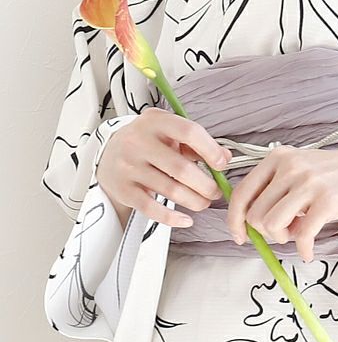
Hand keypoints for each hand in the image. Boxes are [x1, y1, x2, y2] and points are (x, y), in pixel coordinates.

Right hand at [95, 106, 232, 227]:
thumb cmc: (147, 142)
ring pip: (170, 190)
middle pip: (181, 168)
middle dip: (206, 185)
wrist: (108, 154)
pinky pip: (151, 208)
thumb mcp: (169, 132)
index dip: (210, 150)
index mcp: (155, 122)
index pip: (189, 132)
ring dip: (195, 201)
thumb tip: (225, 156)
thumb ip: (197, 142)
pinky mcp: (124, 190)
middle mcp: (139, 142)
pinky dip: (172, 218)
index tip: (222, 164)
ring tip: (203, 202)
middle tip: (215, 191)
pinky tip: (186, 219)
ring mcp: (129, 167)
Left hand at [227, 145, 337, 262]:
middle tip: (286, 231)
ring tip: (299, 233)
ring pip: (272, 225)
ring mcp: (308, 183)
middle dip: (267, 232)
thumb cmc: (334, 176)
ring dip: (283, 238)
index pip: (242, 192)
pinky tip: (309, 251)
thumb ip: (275, 190)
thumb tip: (251, 223)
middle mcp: (290, 167)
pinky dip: (303, 249)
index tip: (241, 236)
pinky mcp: (327, 201)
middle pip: (256, 215)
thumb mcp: (299, 171)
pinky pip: (302, 235)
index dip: (235, 220)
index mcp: (278, 158)